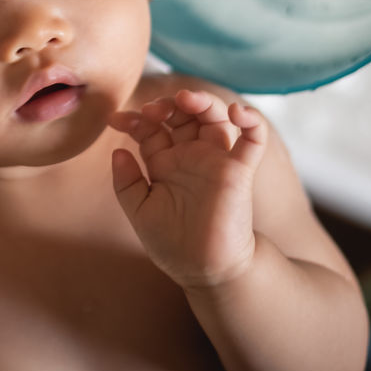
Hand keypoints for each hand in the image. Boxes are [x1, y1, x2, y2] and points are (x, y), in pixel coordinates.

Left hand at [108, 90, 265, 288]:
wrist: (205, 271)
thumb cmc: (172, 244)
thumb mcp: (139, 211)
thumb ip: (126, 182)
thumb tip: (117, 150)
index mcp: (166, 163)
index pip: (151, 129)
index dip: (134, 119)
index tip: (115, 119)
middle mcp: (191, 156)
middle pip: (183, 115)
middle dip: (167, 104)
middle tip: (153, 110)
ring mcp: (216, 160)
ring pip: (215, 116)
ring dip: (203, 100)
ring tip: (187, 99)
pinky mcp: (240, 171)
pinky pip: (254, 139)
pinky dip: (252, 120)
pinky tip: (237, 112)